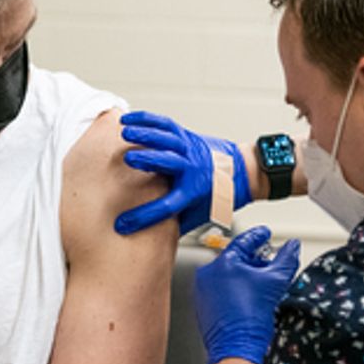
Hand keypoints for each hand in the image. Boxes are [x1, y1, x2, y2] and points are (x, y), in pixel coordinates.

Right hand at [114, 111, 250, 234]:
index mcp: (193, 193)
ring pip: (167, 138)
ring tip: (124, 133)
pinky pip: (165, 124)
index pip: (166, 207)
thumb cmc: (216, 195)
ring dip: (145, 134)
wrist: (241, 171)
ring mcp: (189, 149)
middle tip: (127, 160)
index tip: (122, 225)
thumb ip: (176, 224)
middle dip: (149, 160)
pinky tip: (128, 119)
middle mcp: (191, 168)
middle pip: (169, 162)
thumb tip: (150, 245)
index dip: (144, 217)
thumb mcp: (199, 215)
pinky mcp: (185, 135)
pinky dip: (146, 119)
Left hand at [194, 227, 300, 363]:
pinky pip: (221, 289)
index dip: (258, 236)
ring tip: (260, 289)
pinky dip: (235, 290)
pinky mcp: (203, 304)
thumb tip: (292, 246)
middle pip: (236, 258)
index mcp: (222, 263)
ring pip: (228, 274)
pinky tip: (248, 301)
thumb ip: (286, 259)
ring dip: (245, 277)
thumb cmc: (250, 320)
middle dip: (255, 262)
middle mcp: (208, 274)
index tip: (264, 234)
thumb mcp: (275, 282)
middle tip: (270, 268)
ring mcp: (203, 290)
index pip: (244, 241)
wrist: (236, 348)